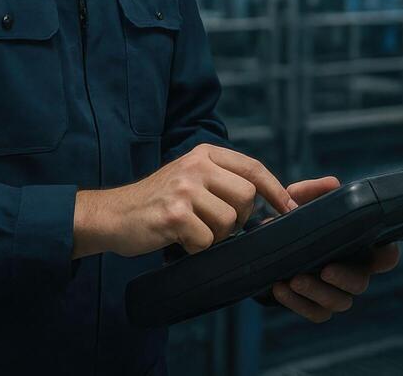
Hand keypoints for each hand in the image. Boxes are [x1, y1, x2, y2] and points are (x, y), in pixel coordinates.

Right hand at [73, 143, 294, 258]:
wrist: (112, 214)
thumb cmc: (158, 201)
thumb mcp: (191, 177)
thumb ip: (222, 180)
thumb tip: (268, 200)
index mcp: (205, 154)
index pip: (253, 168)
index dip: (276, 190)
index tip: (290, 208)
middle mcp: (196, 166)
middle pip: (246, 197)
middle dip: (239, 219)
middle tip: (217, 225)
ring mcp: (184, 189)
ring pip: (228, 221)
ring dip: (215, 236)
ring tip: (193, 231)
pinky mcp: (174, 214)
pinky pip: (206, 240)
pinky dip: (196, 248)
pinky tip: (180, 240)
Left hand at [268, 175, 402, 322]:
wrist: (271, 243)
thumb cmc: (300, 218)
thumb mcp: (305, 200)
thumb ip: (316, 189)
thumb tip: (331, 185)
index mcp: (361, 247)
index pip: (387, 257)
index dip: (388, 257)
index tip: (375, 251)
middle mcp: (353, 272)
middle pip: (361, 284)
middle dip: (345, 278)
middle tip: (325, 269)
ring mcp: (336, 292)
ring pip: (339, 303)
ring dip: (318, 293)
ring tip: (294, 279)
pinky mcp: (316, 306)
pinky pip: (316, 314)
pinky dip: (297, 304)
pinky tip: (279, 287)